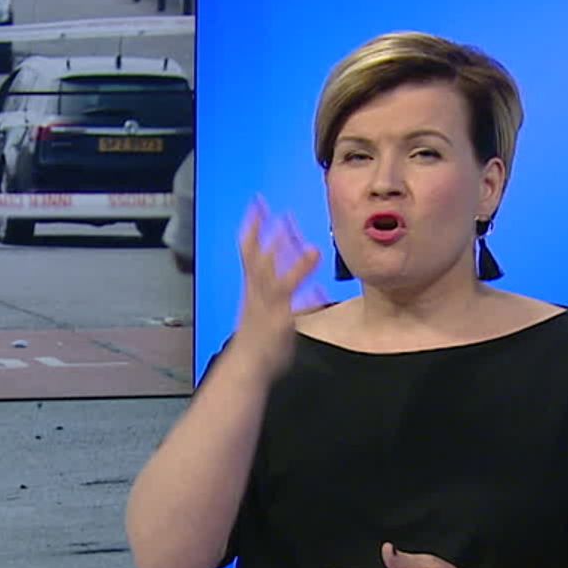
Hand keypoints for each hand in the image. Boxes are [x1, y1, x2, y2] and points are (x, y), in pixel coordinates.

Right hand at [232, 197, 321, 375]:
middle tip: (282, 213)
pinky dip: (306, 301)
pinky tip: (320, 294)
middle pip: (262, 259)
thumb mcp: (264, 306)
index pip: (249, 248)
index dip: (253, 225)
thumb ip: (283, 287)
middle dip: (271, 236)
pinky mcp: (279, 324)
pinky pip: (294, 310)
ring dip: (296, 266)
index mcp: (253, 286)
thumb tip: (308, 280)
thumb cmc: (257, 337)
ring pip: (280, 281)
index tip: (259, 203)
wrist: (246, 365)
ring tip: (314, 250)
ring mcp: (268, 308)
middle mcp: (258, 293)